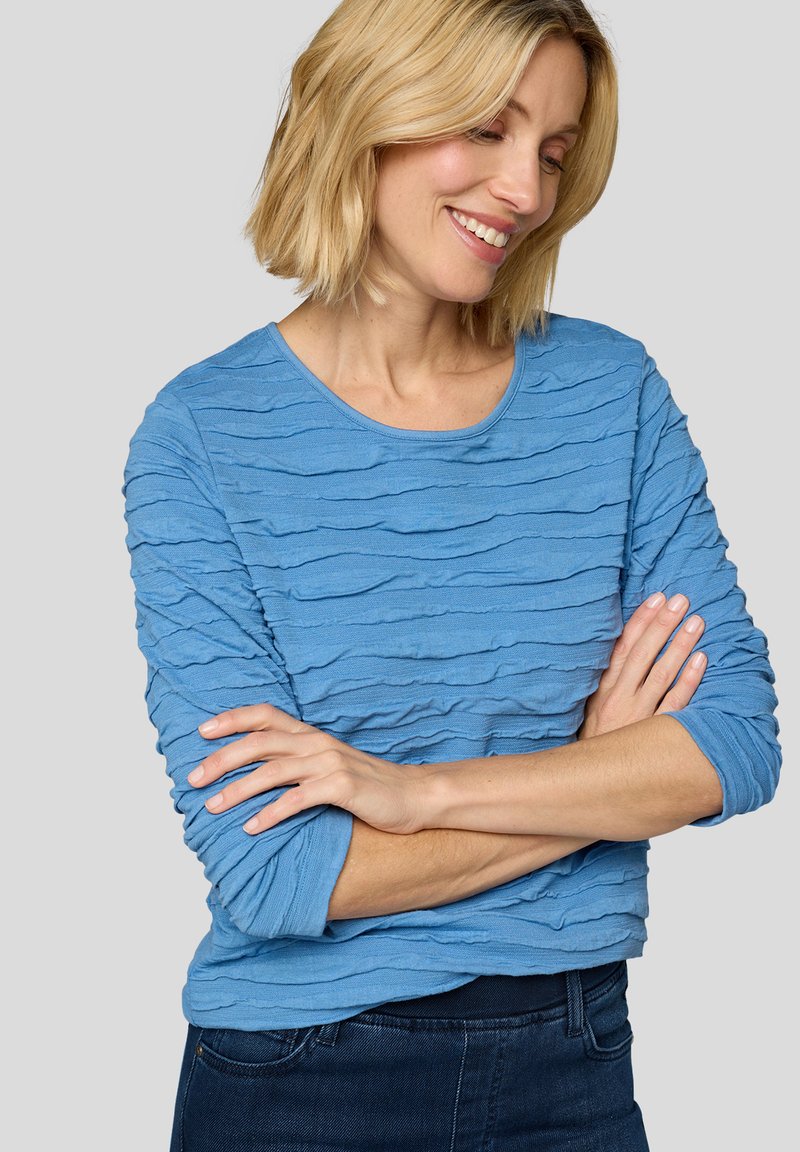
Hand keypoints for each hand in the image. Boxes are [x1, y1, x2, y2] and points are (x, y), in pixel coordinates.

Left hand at [189, 705, 429, 835]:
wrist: (415, 796)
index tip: (202, 731)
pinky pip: (298, 798)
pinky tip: (252, 828)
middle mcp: (317, 744)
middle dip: (221, 759)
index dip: (232, 719)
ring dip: (238, 789)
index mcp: (311, 735)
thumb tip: (255, 773)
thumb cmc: (369, 786)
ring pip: (273, 771)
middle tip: (193, 780)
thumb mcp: (329, 765)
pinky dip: (271, 813)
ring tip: (213, 806)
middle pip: (260, 742)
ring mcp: (330, 763)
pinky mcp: (343, 787)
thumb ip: (297, 762)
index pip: (266, 715)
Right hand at [577, 592, 706, 740]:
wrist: (589, 783)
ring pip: (661, 673)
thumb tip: (625, 650)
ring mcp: (637, 715)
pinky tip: (701, 661)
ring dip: (679, 645)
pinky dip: (688, 681)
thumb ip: (607, 682)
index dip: (640, 621)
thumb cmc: (594, 744)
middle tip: (680, 600)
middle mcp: (619, 697)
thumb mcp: (591, 709)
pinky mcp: (652, 733)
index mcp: (602, 689)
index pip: (623, 646)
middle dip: (662, 624)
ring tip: (695, 623)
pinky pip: (674, 703)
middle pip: (643, 653)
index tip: (656, 598)